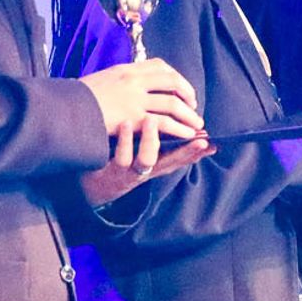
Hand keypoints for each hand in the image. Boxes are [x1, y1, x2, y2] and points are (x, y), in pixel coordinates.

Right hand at [79, 57, 204, 138]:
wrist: (62, 111)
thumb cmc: (79, 99)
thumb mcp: (102, 80)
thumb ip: (122, 80)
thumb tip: (138, 83)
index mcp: (125, 70)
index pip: (160, 66)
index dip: (177, 78)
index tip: (182, 89)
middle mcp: (132, 81)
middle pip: (172, 82)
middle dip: (188, 95)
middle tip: (194, 107)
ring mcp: (134, 99)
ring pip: (173, 104)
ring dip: (189, 115)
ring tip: (196, 124)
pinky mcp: (132, 118)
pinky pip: (164, 123)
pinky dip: (180, 128)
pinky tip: (186, 134)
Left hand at [81, 118, 212, 205]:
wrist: (88, 184)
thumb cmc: (118, 161)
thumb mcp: (140, 152)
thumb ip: (156, 137)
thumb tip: (174, 116)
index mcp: (157, 163)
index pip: (183, 157)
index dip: (198, 151)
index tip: (213, 144)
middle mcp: (148, 169)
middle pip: (173, 161)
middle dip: (188, 152)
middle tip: (200, 139)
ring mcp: (130, 170)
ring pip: (147, 158)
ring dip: (152, 139)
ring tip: (153, 119)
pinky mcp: (113, 169)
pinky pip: (121, 156)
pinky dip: (125, 139)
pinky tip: (126, 123)